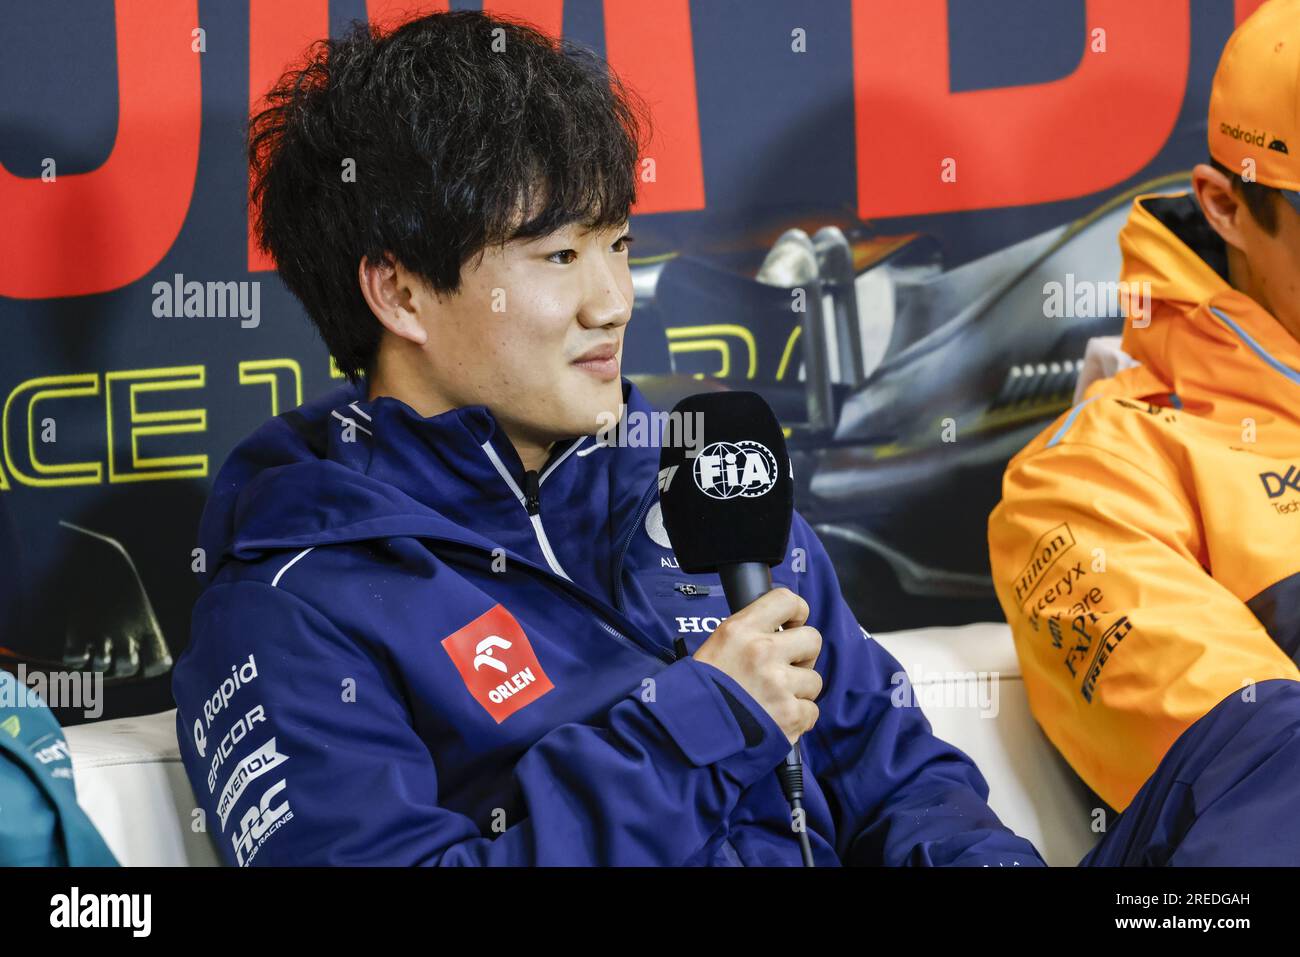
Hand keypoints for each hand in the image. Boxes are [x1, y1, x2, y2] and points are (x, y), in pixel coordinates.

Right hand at [692, 587, 821, 744]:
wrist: (687, 732)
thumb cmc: (699, 691)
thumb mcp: (716, 646)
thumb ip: (748, 635)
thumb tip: (779, 631)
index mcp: (742, 630)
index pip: (786, 600)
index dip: (797, 613)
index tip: (792, 625)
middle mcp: (763, 651)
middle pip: (812, 639)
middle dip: (803, 655)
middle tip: (786, 667)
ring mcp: (778, 684)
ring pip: (814, 679)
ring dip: (799, 691)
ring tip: (774, 699)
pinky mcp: (789, 714)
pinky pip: (812, 711)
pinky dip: (798, 718)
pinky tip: (776, 719)